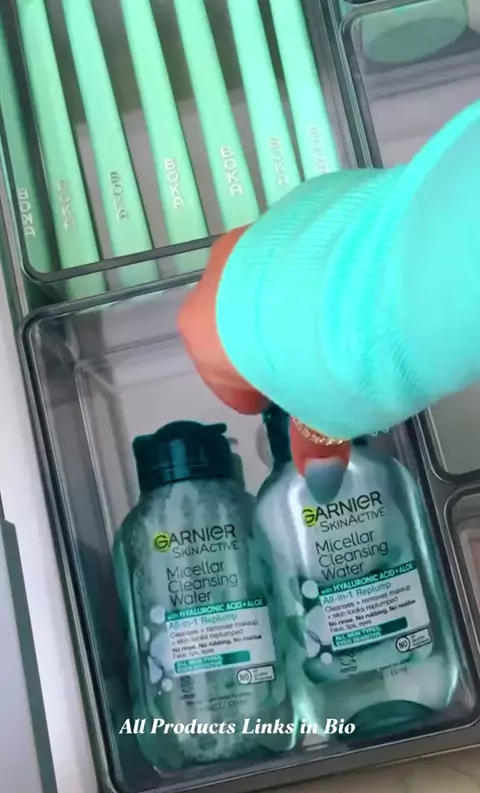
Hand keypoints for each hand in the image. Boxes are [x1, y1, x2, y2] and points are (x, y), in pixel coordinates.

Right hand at [178, 230, 349, 495]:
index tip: (288, 403)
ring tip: (339, 322)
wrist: (354, 273)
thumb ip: (314, 442)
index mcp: (202, 332)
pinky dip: (317, 268)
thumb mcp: (319, 415)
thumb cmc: (315, 359)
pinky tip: (352, 283)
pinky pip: (298, 248)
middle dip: (269, 347)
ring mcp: (252, 235)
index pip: (219, 376)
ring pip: (265, 282)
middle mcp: (216, 276)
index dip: (256, 395)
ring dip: (291, 304)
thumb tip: (322, 481)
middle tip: (317, 366)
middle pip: (237, 324)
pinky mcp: (294, 206)